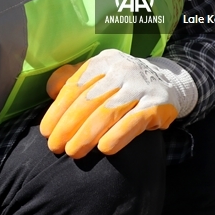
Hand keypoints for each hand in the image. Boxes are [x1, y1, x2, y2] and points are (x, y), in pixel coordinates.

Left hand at [40, 49, 196, 158]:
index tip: (46, 131)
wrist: (168, 83)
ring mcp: (140, 86)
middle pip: (89, 100)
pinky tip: (104, 149)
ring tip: (73, 152)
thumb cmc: (124, 84)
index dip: (58, 110)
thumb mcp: (101, 74)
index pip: (75, 86)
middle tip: (55, 146)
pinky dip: (117, 135)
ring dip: (87, 134)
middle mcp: (121, 70)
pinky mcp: (157, 104)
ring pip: (108, 111)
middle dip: (68, 126)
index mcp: (103, 62)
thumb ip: (75, 78)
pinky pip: (133, 121)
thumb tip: (50, 90)